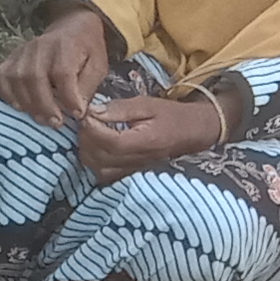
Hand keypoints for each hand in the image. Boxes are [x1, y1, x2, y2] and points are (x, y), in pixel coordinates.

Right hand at [0, 2, 114, 124]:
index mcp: (67, 46)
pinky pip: (2, 78)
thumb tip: (77, 112)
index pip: (63, 73)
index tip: (76, 114)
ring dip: (28, 103)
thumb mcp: (98, 66)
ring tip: (41, 117)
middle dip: (45, 105)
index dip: (68, 97)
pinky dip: (8, 95)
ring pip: (17, 79)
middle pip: (35, 77)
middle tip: (56, 123)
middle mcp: (40, 46)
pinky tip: (21, 106)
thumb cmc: (87, 50)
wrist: (71, 26)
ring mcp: (22, 51)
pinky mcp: (11, 58)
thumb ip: (88, 88)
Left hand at [75, 90, 226, 176]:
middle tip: (87, 121)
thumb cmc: (172, 115)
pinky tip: (97, 147)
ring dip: (88, 152)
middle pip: (99, 158)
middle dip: (86, 139)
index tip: (86, 114)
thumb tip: (93, 111)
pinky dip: (95, 163)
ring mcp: (133, 170)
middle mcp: (138, 161)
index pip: (109, 142)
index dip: (92, 129)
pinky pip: (105, 175)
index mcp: (144, 142)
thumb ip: (120, 109)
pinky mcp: (131, 174)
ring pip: (98, 170)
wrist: (193, 132)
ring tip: (91, 134)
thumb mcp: (147, 104)